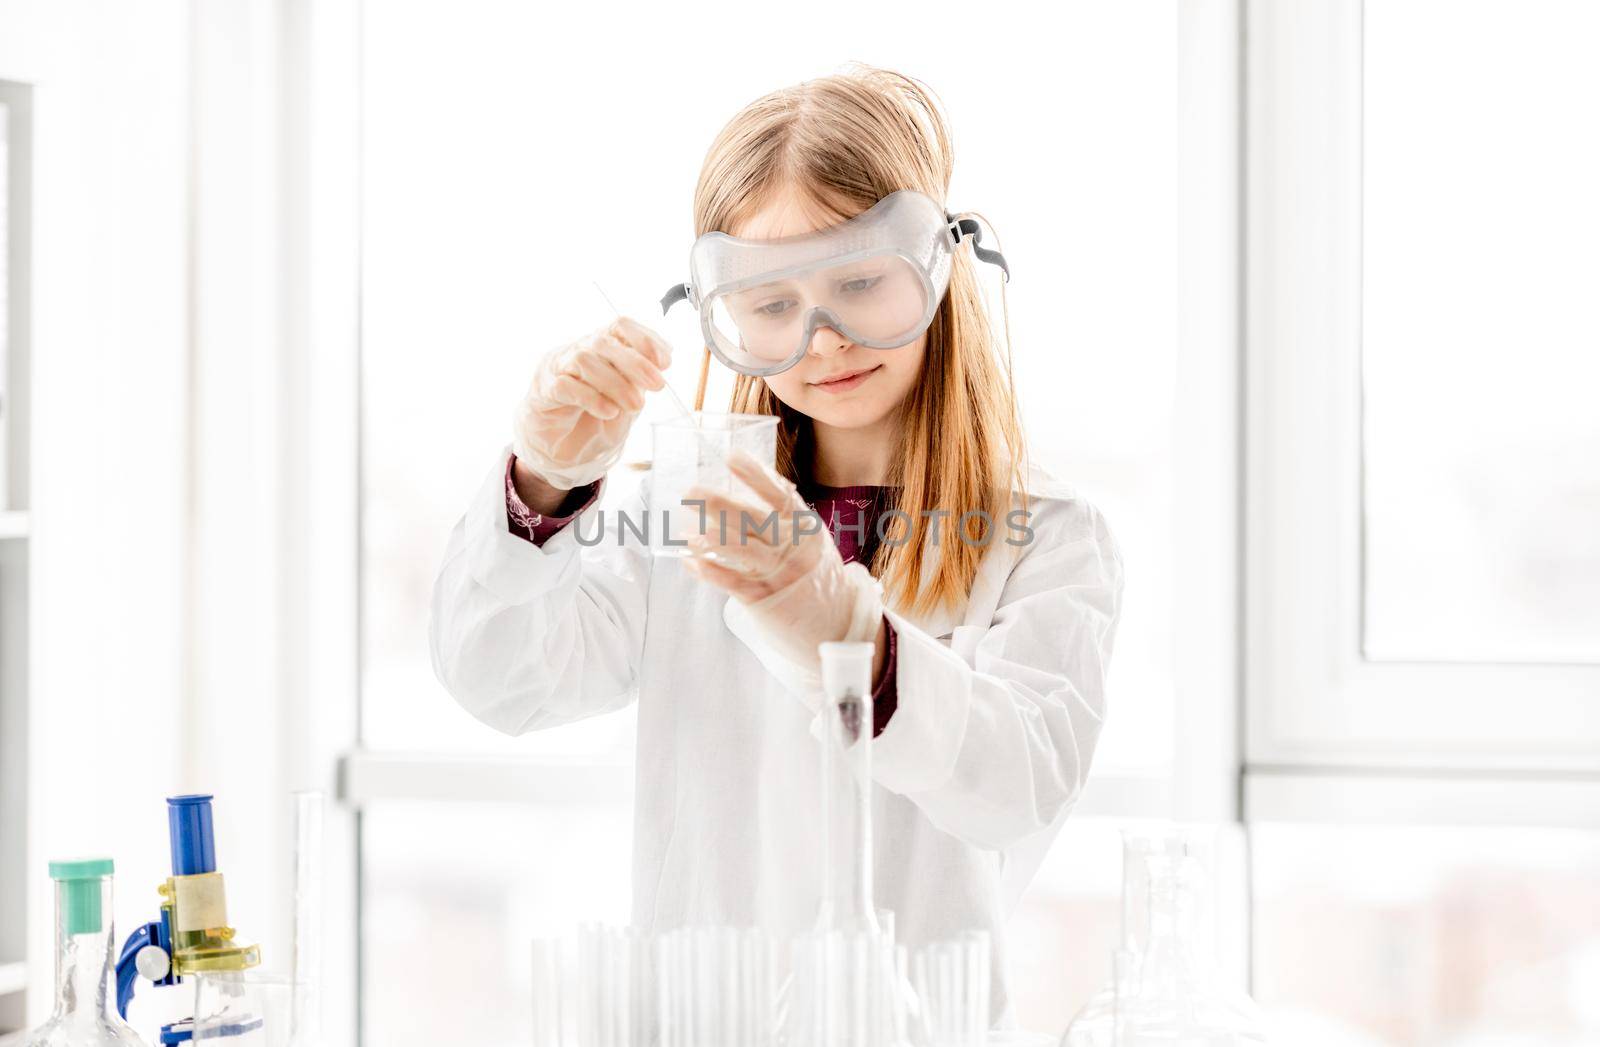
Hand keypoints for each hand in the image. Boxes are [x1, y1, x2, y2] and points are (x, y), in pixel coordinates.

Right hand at [512, 317, 670, 489]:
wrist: (563, 447)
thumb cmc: (596, 417)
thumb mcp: (626, 397)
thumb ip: (640, 378)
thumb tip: (663, 359)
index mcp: (601, 347)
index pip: (620, 325)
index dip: (644, 338)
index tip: (665, 361)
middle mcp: (578, 351)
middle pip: (603, 342)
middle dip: (635, 363)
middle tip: (658, 385)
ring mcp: (558, 369)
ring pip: (584, 360)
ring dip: (615, 383)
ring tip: (636, 405)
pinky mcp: (544, 392)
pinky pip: (565, 386)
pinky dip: (591, 398)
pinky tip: (609, 411)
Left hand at [682, 452, 883, 675]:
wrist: (838, 625)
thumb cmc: (819, 580)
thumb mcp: (812, 544)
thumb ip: (785, 523)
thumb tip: (745, 497)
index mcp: (806, 527)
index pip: (780, 494)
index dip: (756, 474)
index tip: (732, 458)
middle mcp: (794, 547)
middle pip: (753, 519)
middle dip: (719, 504)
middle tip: (692, 492)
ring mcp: (780, 573)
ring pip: (742, 549)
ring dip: (711, 536)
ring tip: (688, 525)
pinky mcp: (765, 599)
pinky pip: (733, 582)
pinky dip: (711, 571)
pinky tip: (692, 562)